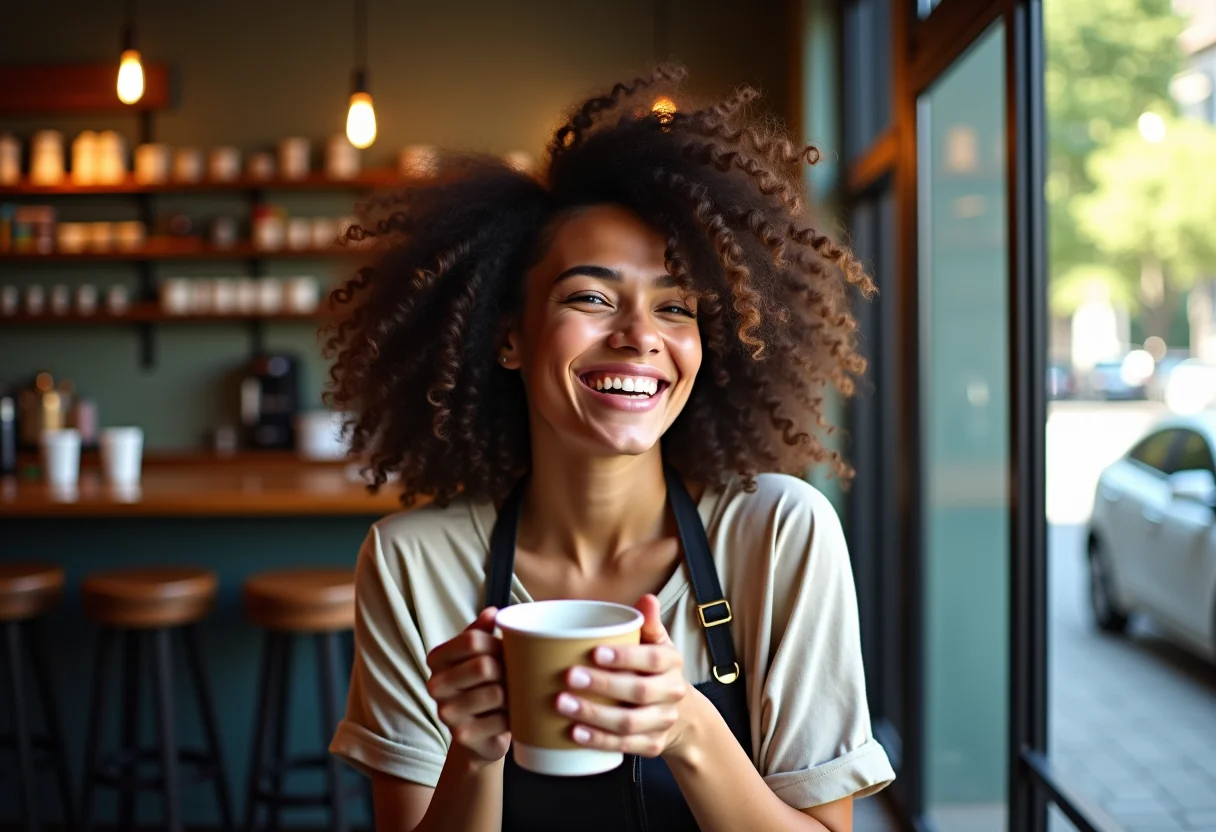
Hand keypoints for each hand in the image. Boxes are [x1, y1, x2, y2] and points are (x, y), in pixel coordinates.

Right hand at [424, 607, 510, 768]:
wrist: (481, 734)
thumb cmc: (484, 685)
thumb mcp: (480, 654)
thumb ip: (483, 631)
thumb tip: (492, 612)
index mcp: (437, 658)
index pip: (471, 640)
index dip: (498, 643)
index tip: (509, 651)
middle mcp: (435, 685)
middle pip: (483, 666)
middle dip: (508, 669)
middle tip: (517, 674)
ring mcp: (446, 713)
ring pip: (495, 693)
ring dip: (514, 693)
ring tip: (516, 694)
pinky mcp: (461, 736)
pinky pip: (500, 720)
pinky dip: (514, 717)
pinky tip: (511, 716)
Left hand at [555, 594, 693, 758]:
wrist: (681, 714)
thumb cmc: (655, 670)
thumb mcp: (656, 643)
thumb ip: (648, 623)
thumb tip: (646, 599)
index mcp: (671, 662)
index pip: (652, 659)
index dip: (624, 657)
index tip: (594, 653)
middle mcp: (671, 693)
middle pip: (638, 692)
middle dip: (602, 685)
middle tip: (568, 677)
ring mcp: (662, 722)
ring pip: (629, 723)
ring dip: (594, 715)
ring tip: (562, 704)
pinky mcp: (652, 745)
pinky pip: (624, 746)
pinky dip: (599, 741)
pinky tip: (575, 733)